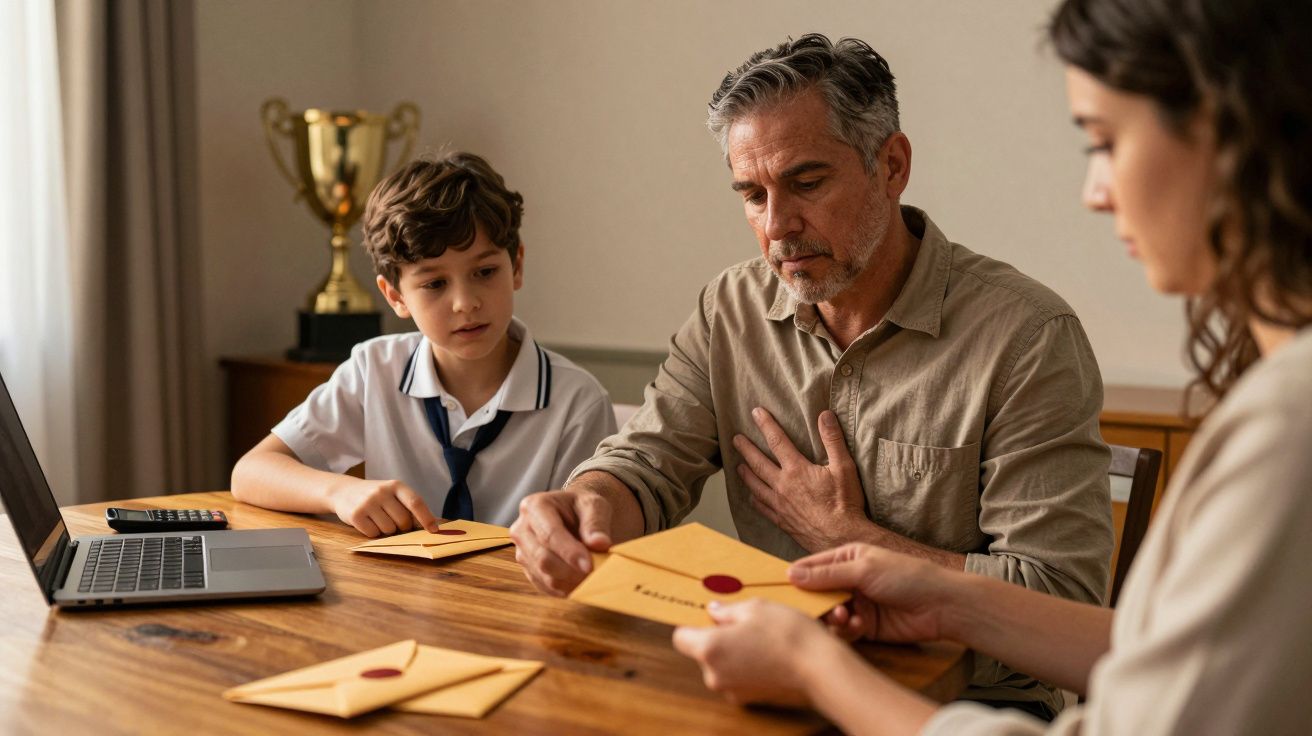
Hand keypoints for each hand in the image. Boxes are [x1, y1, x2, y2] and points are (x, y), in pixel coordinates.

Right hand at [327, 477, 440, 536]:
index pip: (415, 502)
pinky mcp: (355, 515)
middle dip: (402, 527)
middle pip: (403, 521)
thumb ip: (409, 506)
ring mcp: (368, 503)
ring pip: (389, 530)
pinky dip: (373, 533)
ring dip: (386, 530)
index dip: (426, 518)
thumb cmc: (376, 496)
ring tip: (378, 519)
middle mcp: (382, 492)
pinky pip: (373, 534)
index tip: (434, 530)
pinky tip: (367, 522)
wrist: (344, 491)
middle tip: (393, 521)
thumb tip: (432, 526)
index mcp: (396, 485)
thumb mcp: (393, 494)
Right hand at [509, 489, 613, 595]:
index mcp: (534, 506)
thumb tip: (600, 543)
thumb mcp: (594, 505)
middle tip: (596, 574)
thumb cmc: (582, 508)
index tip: (589, 566)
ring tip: (592, 576)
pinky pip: (546, 587)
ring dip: (570, 581)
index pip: (549, 534)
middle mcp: (522, 529)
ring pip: (544, 576)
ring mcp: (522, 552)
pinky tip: (581, 581)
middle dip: (571, 570)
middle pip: (542, 558)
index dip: (569, 552)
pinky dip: (566, 588)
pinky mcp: (528, 569)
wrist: (574, 515)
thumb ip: (596, 523)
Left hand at [672, 600, 833, 706]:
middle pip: (702, 653)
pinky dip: (747, 666)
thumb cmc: (788, 635)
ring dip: (733, 652)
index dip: (692, 625)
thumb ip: (727, 610)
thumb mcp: (755, 608)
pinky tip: (768, 654)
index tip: (707, 617)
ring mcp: (732, 691)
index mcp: (709, 649)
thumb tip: (714, 611)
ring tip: (760, 638)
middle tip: (742, 623)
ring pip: (721, 666)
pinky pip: (738, 678)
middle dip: (717, 638)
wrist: (820, 668)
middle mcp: (715, 675)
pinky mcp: (749, 700)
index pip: (680, 637)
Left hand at [733, 408, 867, 552]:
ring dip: (745, 473)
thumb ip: (833, 440)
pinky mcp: (781, 521)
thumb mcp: (844, 467)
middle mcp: (783, 486)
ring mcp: (779, 504)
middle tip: (735, 438)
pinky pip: (761, 508)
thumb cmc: (845, 503)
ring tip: (738, 465)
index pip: (777, 440)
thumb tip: (825, 416)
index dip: (766, 424)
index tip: (755, 413)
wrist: (841, 538)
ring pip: (755, 485)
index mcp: (797, 470)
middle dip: (746, 448)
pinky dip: (754, 499)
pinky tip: (751, 496)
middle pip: (758, 463)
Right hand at [790, 543, 957, 643]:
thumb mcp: (864, 570)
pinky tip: (859, 627)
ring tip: (845, 618)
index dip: (796, 578)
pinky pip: (844, 631)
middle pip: (817, 593)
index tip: (780, 591)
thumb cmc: (907, 577)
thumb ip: (827, 574)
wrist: (941, 606)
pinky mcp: (865, 627)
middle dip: (815, 603)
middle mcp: (849, 580)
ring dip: (833, 618)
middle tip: (817, 611)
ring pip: (829, 614)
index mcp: (847, 558)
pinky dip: (848, 630)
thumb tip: (791, 574)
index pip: (812, 567)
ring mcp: (857, 604)